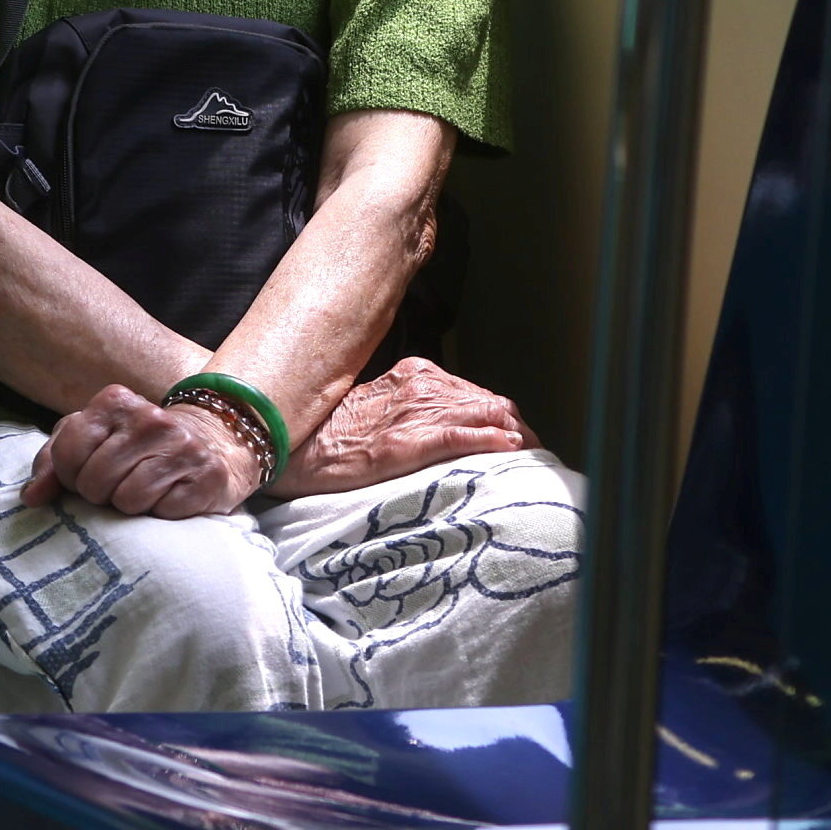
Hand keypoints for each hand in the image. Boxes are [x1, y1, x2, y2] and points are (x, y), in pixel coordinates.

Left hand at [24, 384, 263, 519]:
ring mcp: (182, 446)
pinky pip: (162, 512)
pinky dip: (160, 512)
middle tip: (119, 483)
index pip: (67, 454)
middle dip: (100, 493)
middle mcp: (150, 418)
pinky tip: (169, 494)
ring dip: (130, 505)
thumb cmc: (137, 446)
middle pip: (95, 481)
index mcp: (114, 401)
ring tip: (144, 488)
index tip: (88, 472)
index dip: (70, 476)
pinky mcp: (207, 477)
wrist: (214, 443)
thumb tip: (32, 497)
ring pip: (127, 500)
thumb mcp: (91, 440)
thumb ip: (53, 462)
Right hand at [274, 357, 535, 495]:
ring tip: (537, 455)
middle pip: (492, 402)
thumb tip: (451, 423)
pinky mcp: (405, 442)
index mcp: (415, 374)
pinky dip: (489, 441)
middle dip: (523, 427)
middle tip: (541, 453)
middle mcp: (420, 386)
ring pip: (484, 416)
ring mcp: (413, 412)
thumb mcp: (378, 407)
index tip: (522, 437)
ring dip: (517, 436)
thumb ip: (414, 409)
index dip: (505, 416)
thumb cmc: (330, 432)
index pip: (478, 393)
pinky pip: (458, 437)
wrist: (289, 445)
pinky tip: (510, 448)